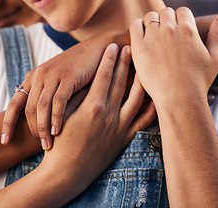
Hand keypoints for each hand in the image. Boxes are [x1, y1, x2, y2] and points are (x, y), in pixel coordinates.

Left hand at [2, 30, 129, 149]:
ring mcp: (52, 75)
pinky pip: (58, 102)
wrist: (97, 50)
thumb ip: (46, 98)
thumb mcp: (57, 83)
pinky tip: (58, 131)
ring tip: (48, 145)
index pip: (15, 104)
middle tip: (40, 146)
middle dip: (32, 130)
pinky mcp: (68, 76)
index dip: (7, 123)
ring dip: (43, 128)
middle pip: (28, 109)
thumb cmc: (78, 72)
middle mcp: (39, 75)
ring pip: (41, 107)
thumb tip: (38, 124)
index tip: (4, 141)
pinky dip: (56, 118)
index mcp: (32, 78)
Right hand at [42, 43, 155, 186]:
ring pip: (136, 98)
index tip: (113, 45)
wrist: (67, 172)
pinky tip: (157, 97)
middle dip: (125, 63)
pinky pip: (143, 122)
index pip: (103, 76)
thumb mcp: (63, 117)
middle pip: (120, 82)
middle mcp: (109, 114)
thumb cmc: (60, 144)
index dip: (109, 59)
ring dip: (140, 80)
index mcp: (92, 106)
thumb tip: (87, 81)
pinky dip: (152, 109)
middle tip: (130, 47)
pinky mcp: (124, 139)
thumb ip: (76, 98)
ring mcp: (119, 127)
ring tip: (145, 66)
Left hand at [129, 7, 217, 106]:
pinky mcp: (139, 47)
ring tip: (153, 34)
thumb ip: (217, 35)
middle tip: (165, 33)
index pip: (183, 11)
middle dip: (167, 20)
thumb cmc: (198, 81)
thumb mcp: (214, 58)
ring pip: (150, 17)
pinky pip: (135, 26)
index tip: (178, 28)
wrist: (178, 97)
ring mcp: (153, 37)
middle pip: (166, 13)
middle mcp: (170, 30)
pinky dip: (138, 26)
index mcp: (189, 29)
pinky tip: (140, 33)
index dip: (181, 19)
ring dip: (152, 22)